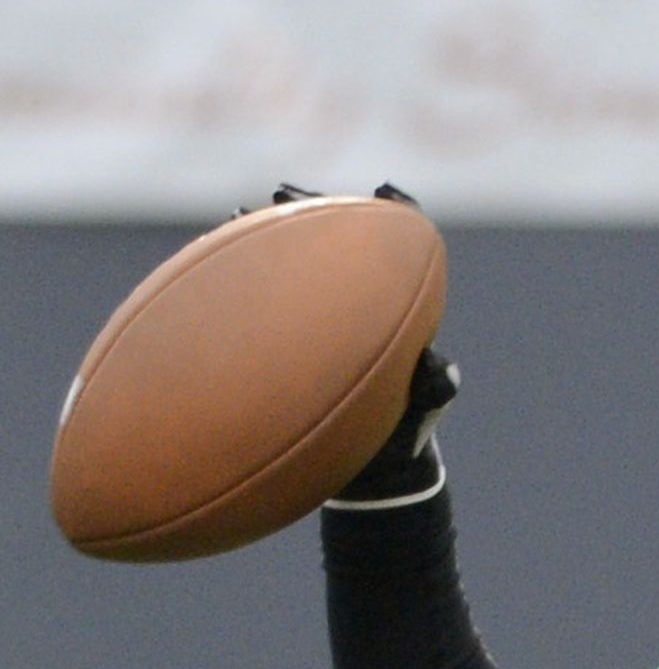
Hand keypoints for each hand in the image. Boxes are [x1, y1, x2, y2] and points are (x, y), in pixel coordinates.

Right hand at [244, 183, 455, 508]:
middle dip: (312, 210)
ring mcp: (316, 324)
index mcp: (397, 316)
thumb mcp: (420, 419)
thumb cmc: (400, 441)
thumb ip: (434, 392)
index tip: (388, 194)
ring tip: (238, 214)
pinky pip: (257, 309)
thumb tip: (442, 369)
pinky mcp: (285, 347)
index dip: (398, 215)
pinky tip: (205, 272)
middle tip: (283, 193)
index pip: (402, 251)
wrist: (369, 474)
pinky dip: (236, 288)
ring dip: (267, 237)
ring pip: (290, 267)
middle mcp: (356, 308)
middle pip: (335, 241)